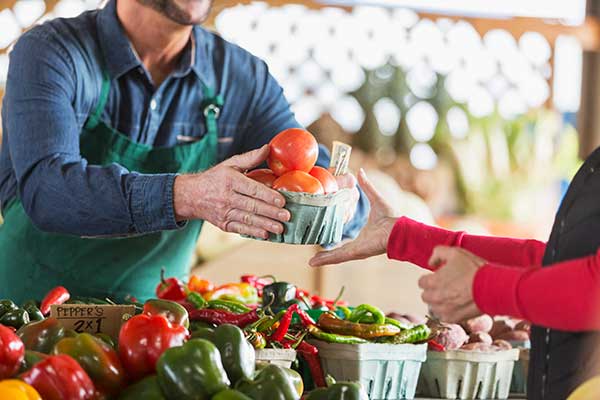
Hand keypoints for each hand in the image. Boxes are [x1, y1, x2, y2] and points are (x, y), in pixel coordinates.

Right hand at [173, 145, 289, 238]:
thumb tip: (268, 148)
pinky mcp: (223, 224)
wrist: (191, 196)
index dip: (267, 195)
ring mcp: (224, 212)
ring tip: (280, 228)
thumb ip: (250, 158)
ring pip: (248, 219)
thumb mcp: (230, 164)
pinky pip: (240, 229)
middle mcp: (226, 197)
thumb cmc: (215, 178)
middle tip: (286, 216)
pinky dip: (253, 232)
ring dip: (265, 224)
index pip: (252, 189)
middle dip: (271, 212)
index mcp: (230, 181)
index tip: (282, 200)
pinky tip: (265, 234)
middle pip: (252, 206)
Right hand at [309, 169, 396, 265]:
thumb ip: (367, 187)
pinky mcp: (355, 252)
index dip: (335, 244)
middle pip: (338, 253)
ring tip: (311, 262)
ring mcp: (356, 251)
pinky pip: (338, 256)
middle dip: (326, 256)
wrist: (399, 229)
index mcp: (362, 238)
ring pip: (336, 256)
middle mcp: (358, 247)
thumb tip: (360, 172)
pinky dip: (326, 258)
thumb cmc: (392, 218)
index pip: (345, 242)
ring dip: (324, 259)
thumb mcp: (375, 199)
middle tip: (313, 259)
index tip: (324, 245)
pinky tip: (315, 261)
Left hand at [419, 246, 485, 322]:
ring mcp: (443, 309)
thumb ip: (438, 254)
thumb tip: (431, 263)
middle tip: (445, 287)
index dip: (430, 279)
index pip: (421, 282)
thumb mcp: (455, 252)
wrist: (493, 287)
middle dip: (433, 291)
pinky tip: (457, 304)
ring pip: (433, 307)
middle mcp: (435, 297)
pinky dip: (448, 312)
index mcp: (432, 281)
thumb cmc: (474, 270)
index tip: (438, 278)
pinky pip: (443, 316)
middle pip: (425, 295)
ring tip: (453, 296)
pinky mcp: (453, 318)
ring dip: (439, 302)